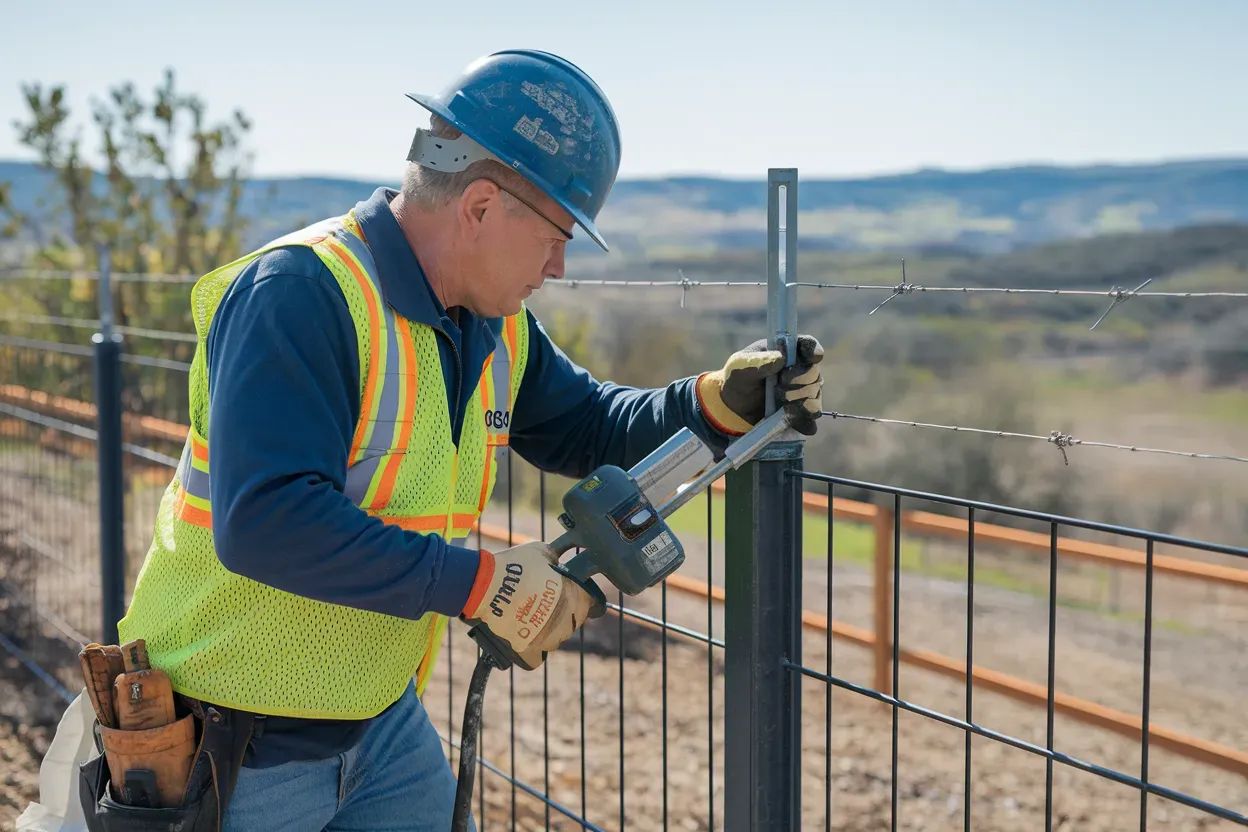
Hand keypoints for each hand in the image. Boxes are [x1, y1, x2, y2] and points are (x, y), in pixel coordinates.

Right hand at [460, 541, 592, 669]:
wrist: (484, 585)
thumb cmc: (514, 565)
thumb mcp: (541, 551)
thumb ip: (556, 559)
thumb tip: (559, 561)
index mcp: (576, 596)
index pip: (594, 604)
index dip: (587, 599)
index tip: (578, 597)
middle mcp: (567, 620)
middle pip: (574, 621)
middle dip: (565, 612)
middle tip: (546, 602)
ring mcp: (549, 638)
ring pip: (557, 638)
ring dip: (549, 629)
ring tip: (530, 616)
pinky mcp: (530, 650)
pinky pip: (538, 655)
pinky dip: (532, 648)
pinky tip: (523, 635)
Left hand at [696, 334, 823, 436]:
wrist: (733, 408)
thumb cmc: (738, 380)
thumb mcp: (739, 368)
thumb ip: (757, 362)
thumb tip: (780, 358)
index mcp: (787, 352)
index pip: (809, 346)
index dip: (813, 350)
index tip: (812, 357)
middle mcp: (800, 370)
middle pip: (814, 373)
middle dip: (798, 380)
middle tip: (780, 385)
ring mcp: (803, 392)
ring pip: (815, 395)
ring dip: (798, 400)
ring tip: (778, 401)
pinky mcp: (802, 412)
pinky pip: (812, 416)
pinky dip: (803, 418)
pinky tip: (789, 417)